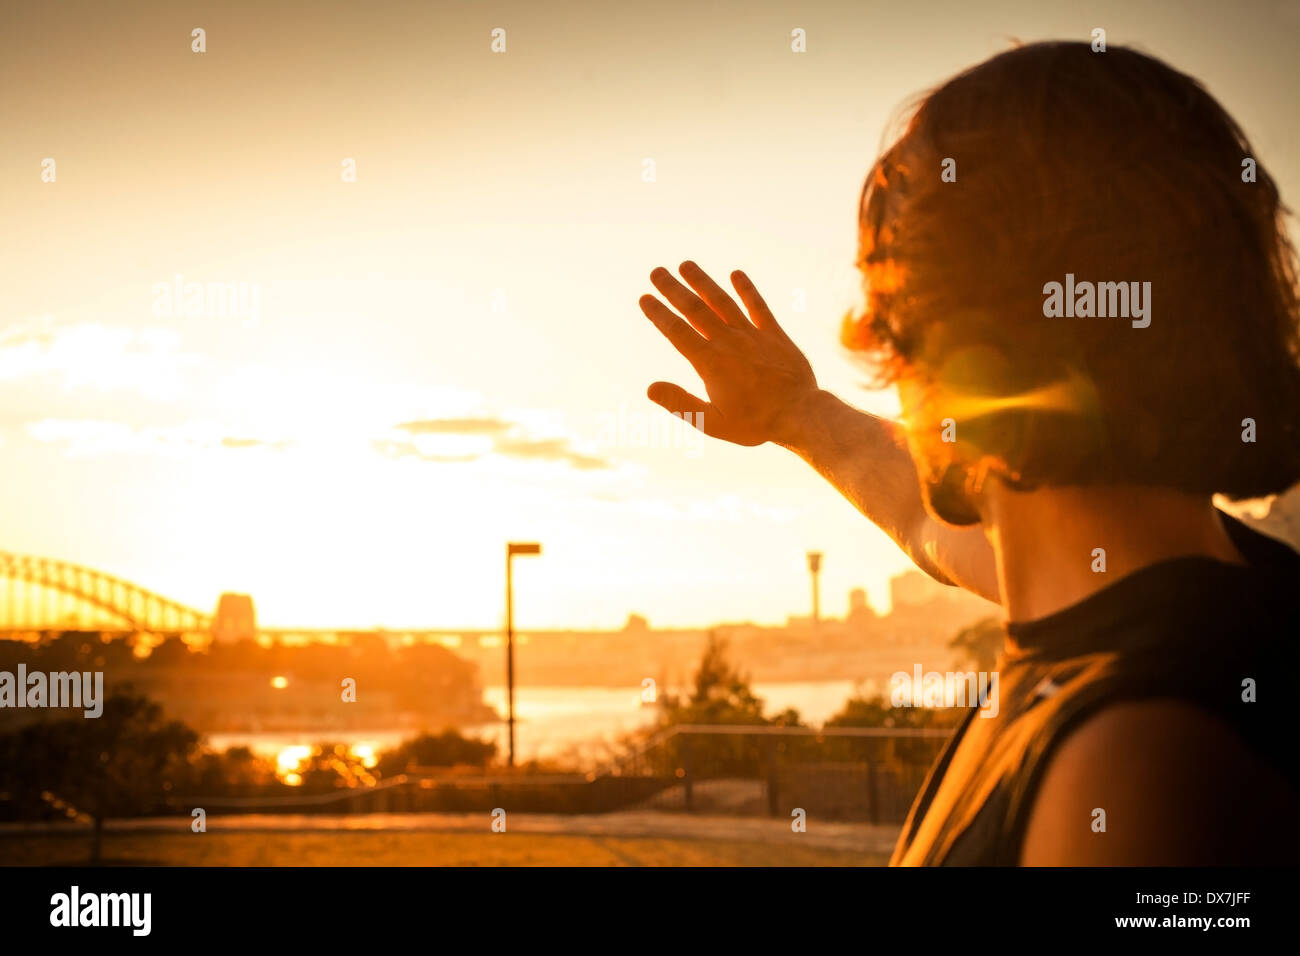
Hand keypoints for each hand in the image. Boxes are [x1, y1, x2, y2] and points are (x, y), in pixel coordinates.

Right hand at [639, 261, 818, 446]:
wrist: (800, 415)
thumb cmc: (755, 423)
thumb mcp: (712, 422)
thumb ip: (680, 403)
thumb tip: (650, 388)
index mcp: (710, 363)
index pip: (677, 332)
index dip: (659, 314)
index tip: (644, 298)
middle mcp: (729, 342)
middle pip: (695, 310)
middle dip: (674, 289)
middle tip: (656, 272)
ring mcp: (752, 335)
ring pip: (722, 302)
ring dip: (703, 282)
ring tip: (686, 265)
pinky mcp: (774, 335)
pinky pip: (758, 306)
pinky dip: (747, 289)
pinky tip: (736, 274)